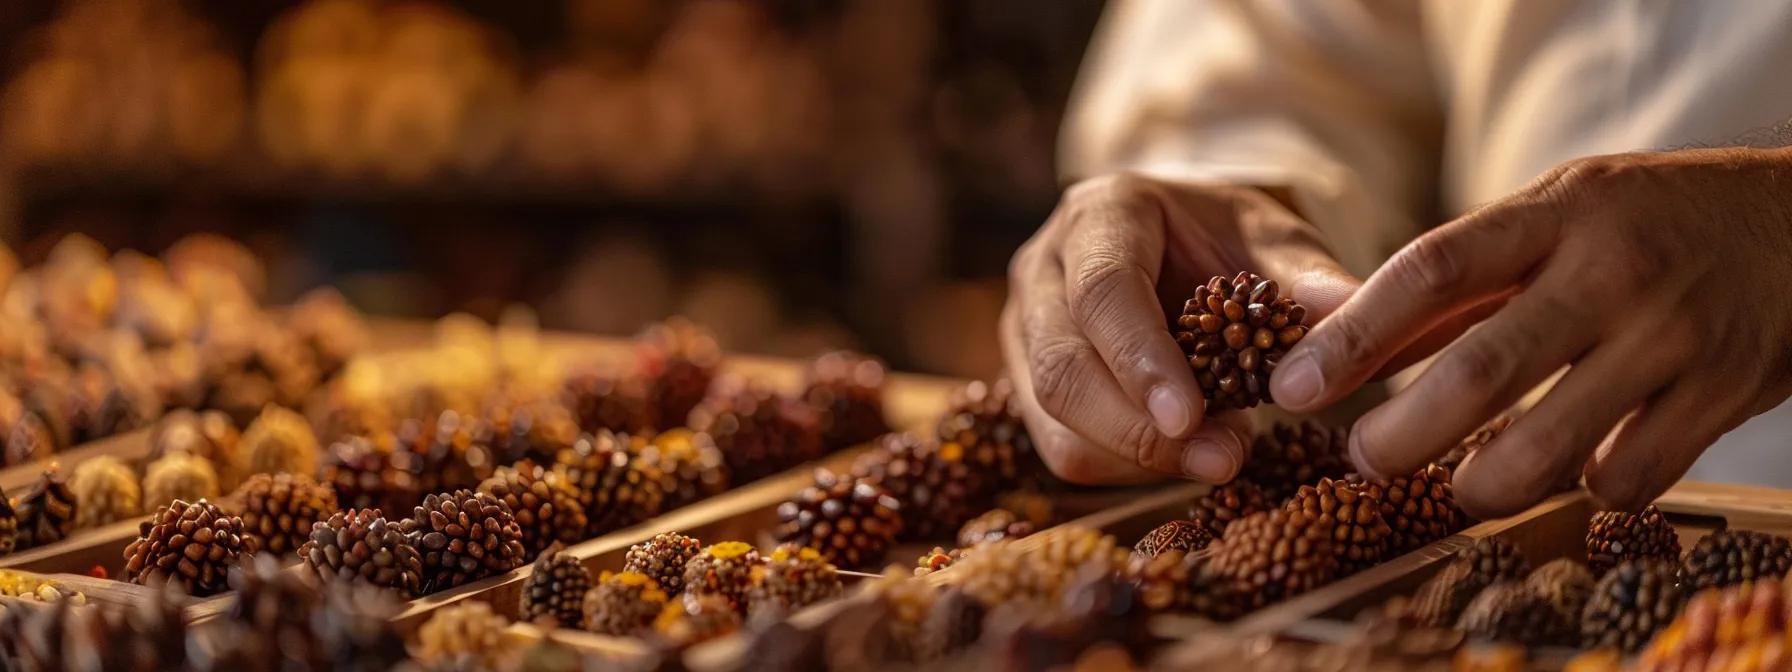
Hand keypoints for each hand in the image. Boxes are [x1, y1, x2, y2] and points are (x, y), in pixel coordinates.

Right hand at [1002, 173, 1360, 483]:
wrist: (1185, 246)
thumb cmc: (1231, 242)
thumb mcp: (1276, 242)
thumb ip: (1310, 281)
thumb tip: (1349, 321)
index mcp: (1101, 214)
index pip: (1103, 292)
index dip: (1141, 361)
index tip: (1191, 418)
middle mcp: (1043, 267)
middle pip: (1062, 367)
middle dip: (1139, 430)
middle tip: (1225, 459)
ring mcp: (1023, 327)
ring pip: (1054, 418)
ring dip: (1137, 457)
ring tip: (1221, 452)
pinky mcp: (1027, 381)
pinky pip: (1062, 447)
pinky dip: (1126, 466)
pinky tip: (1184, 453)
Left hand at [1271, 147, 1791, 515]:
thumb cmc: (1647, 222)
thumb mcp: (1554, 217)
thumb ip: (1458, 286)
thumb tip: (1343, 348)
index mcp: (1555, 215)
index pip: (1430, 271)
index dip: (1352, 337)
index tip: (1289, 387)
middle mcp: (1611, 273)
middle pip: (1480, 374)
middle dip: (1400, 435)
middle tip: (1360, 458)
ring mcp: (1672, 337)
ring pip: (1550, 447)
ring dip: (1481, 483)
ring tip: (1458, 482)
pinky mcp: (1722, 396)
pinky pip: (1626, 478)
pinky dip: (1580, 491)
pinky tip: (1568, 475)